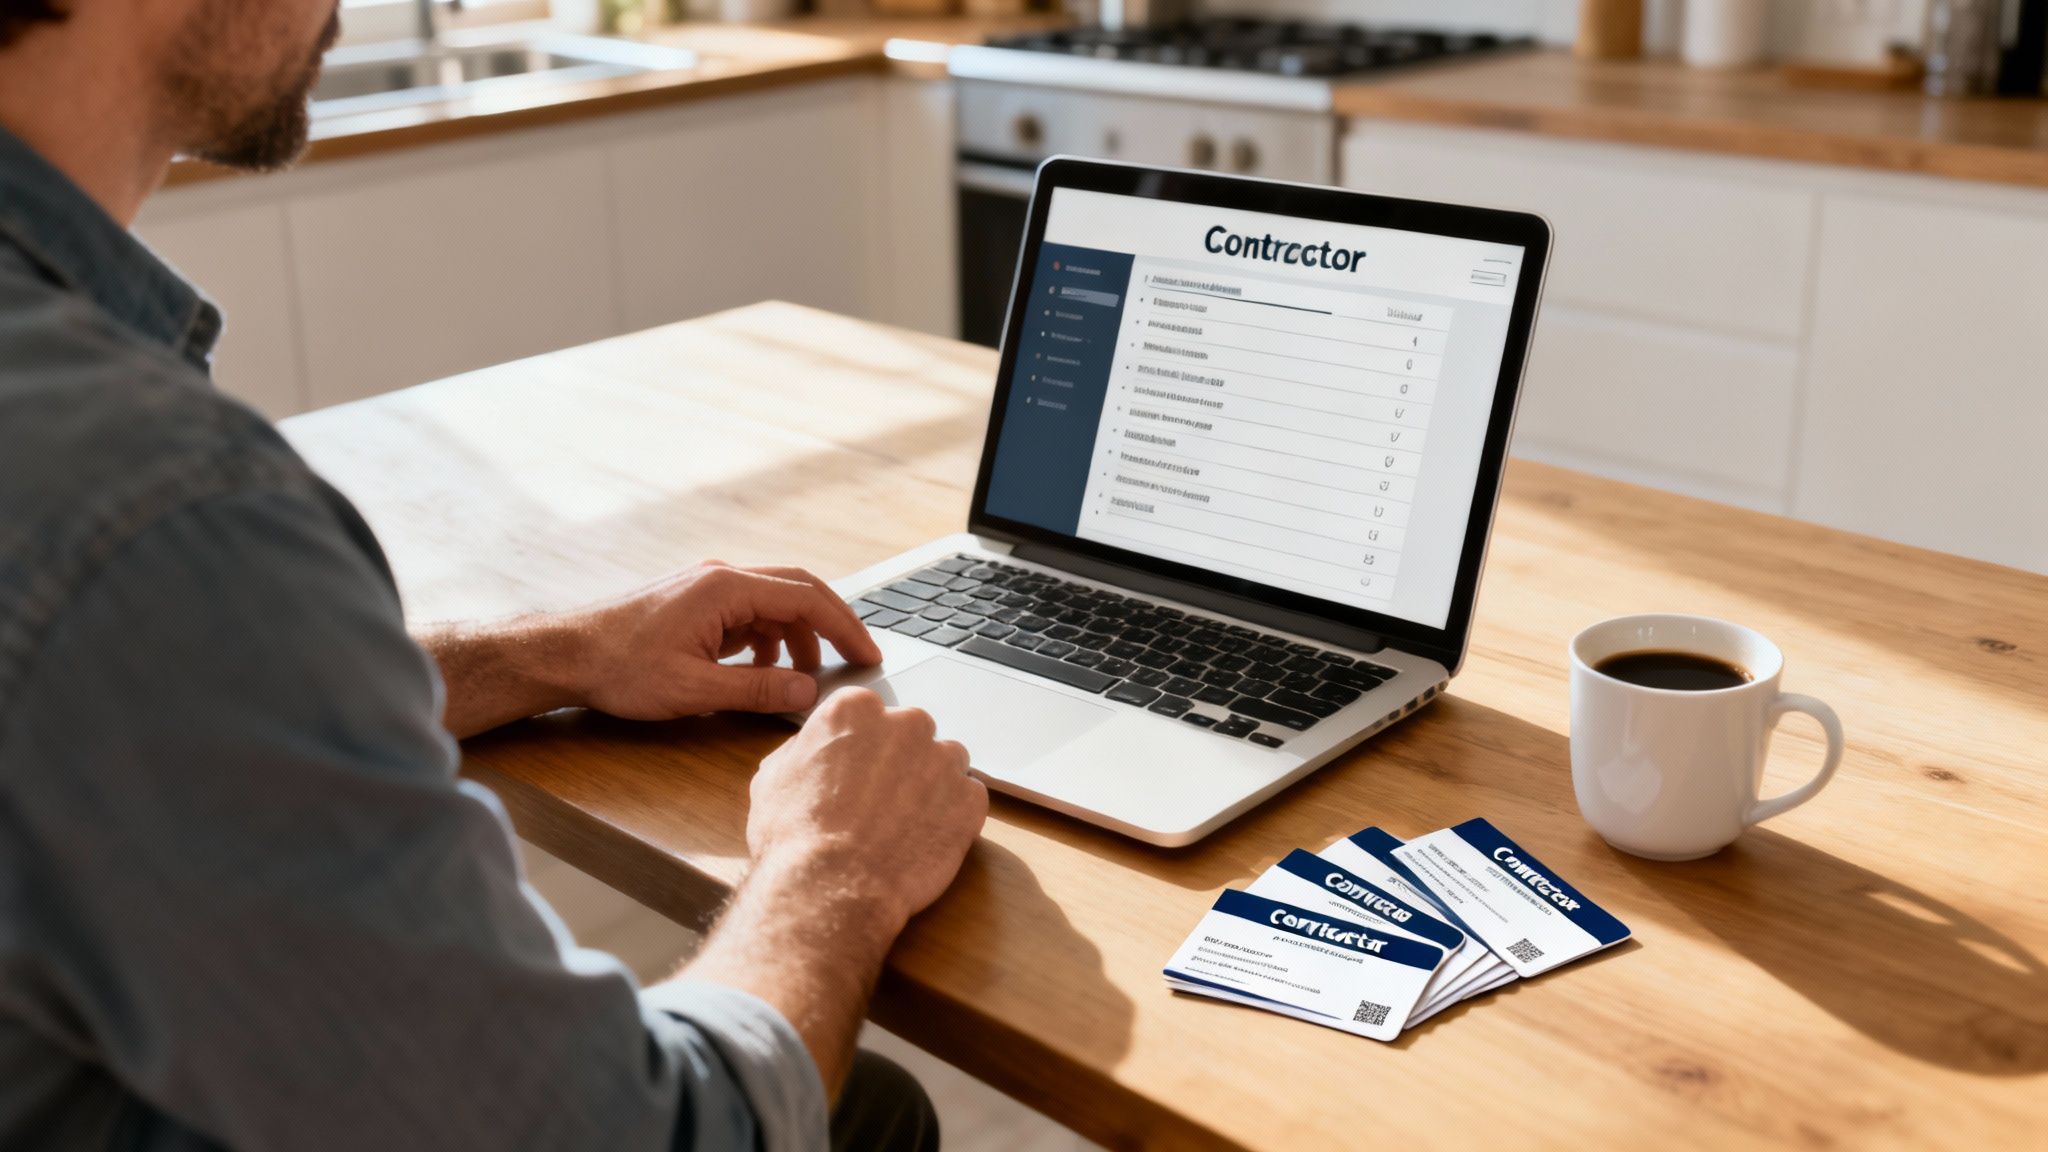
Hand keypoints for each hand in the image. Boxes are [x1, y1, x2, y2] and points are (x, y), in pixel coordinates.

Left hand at [572, 560, 882, 719]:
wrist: (566, 653)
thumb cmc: (620, 668)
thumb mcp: (694, 688)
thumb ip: (757, 688)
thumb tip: (808, 692)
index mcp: (726, 589)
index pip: (807, 598)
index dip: (845, 627)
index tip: (869, 654)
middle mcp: (721, 577)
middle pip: (797, 590)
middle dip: (830, 625)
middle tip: (857, 657)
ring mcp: (707, 587)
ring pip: (773, 602)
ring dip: (796, 636)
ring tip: (803, 676)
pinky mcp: (695, 602)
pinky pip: (748, 612)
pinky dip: (767, 637)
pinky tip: (761, 667)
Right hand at [746, 688, 987, 930]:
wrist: (830, 886)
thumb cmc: (795, 837)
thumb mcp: (774, 779)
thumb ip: (804, 751)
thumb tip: (814, 751)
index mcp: (855, 710)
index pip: (869, 714)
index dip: (862, 748)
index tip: (858, 771)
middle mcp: (905, 724)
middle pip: (912, 734)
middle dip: (902, 762)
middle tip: (881, 802)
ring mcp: (943, 760)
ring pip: (946, 763)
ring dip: (931, 786)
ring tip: (904, 824)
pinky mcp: (969, 799)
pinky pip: (968, 799)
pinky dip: (953, 817)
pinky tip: (924, 840)